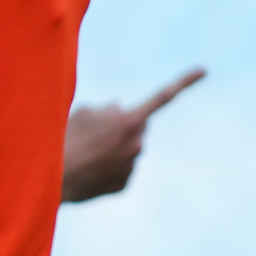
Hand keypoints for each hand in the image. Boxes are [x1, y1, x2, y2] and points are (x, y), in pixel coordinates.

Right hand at [62, 67, 205, 202]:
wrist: (51, 177)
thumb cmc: (64, 137)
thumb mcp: (81, 111)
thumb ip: (106, 108)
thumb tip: (118, 110)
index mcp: (130, 121)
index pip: (162, 97)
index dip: (184, 82)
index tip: (204, 71)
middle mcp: (137, 144)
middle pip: (136, 126)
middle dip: (122, 124)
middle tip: (93, 129)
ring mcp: (131, 166)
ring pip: (126, 149)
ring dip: (111, 146)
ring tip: (83, 151)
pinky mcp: (123, 185)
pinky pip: (118, 170)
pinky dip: (106, 166)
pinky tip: (87, 167)